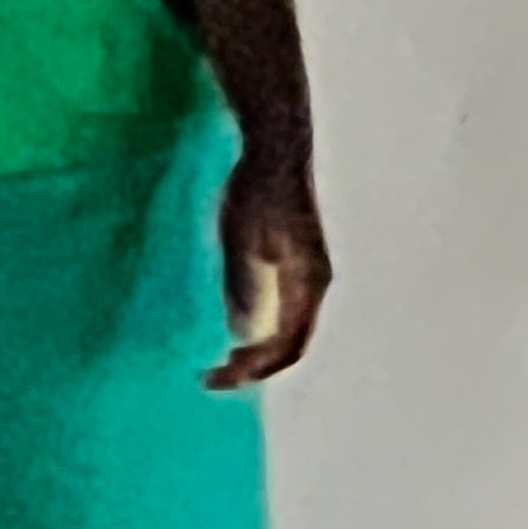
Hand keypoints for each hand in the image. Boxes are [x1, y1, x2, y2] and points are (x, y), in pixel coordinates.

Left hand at [206, 158, 329, 387]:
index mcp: (307, 282)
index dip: (255, 369)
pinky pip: (285, 314)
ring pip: (290, 332)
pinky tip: (235, 331)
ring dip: (259, 354)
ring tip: (222, 365)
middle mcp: (314, 285)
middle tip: (213, 379)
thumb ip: (244, 284)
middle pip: (291, 345)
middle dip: (255, 369)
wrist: (277, 149)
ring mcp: (308, 276)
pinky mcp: (297, 266)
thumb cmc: (257, 189)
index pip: (287, 345)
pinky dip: (263, 333)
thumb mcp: (241, 237)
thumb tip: (241, 332)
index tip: (219, 378)